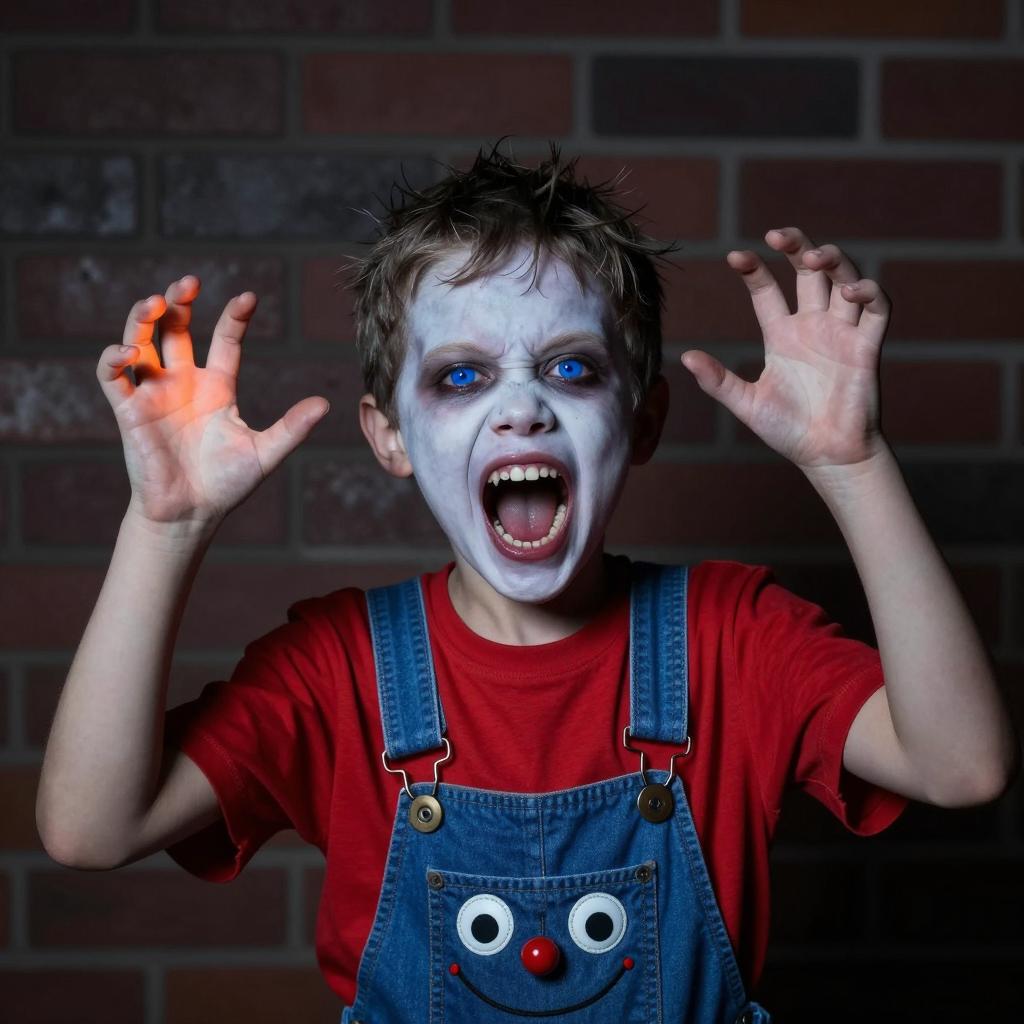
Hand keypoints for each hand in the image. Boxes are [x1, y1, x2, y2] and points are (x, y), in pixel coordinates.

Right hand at [97, 276, 329, 527]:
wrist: (191, 514)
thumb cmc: (226, 485)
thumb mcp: (265, 452)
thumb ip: (292, 428)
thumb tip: (325, 403)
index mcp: (217, 387)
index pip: (225, 340)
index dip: (235, 317)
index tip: (249, 298)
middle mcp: (184, 383)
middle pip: (176, 329)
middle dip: (180, 302)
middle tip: (189, 283)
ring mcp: (154, 393)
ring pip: (141, 341)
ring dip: (143, 318)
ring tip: (156, 302)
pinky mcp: (128, 411)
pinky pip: (112, 377)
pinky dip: (114, 358)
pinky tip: (130, 351)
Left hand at [681, 227, 890, 472]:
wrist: (827, 456)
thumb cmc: (788, 431)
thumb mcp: (747, 404)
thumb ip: (718, 380)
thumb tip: (684, 356)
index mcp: (782, 335)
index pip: (767, 290)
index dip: (753, 270)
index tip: (735, 257)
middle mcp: (812, 326)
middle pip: (809, 271)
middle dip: (797, 247)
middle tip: (778, 235)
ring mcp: (841, 333)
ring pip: (844, 279)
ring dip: (833, 260)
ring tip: (815, 256)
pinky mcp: (867, 346)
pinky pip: (877, 309)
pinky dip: (870, 291)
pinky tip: (851, 289)